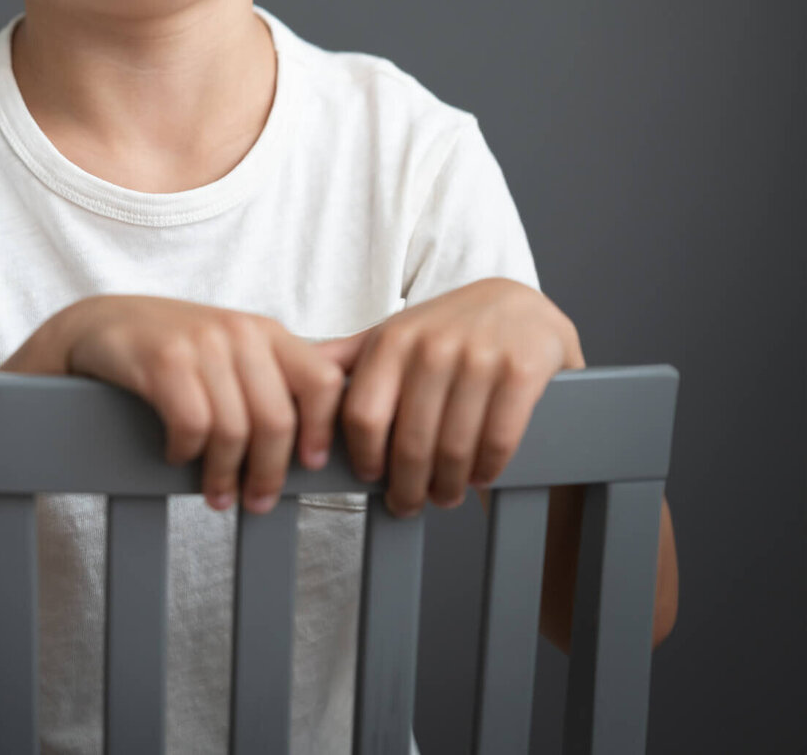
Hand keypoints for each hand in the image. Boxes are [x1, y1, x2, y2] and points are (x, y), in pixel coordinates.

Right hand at [9, 295, 347, 513]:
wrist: (101, 322)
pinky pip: (192, 426)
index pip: (322, 381)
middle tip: (257, 502)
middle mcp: (239, 332)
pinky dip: (186, 453)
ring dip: (225, 475)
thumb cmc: (174, 347)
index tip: (311, 465)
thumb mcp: (231, 350)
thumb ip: (271, 379)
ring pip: (235, 431)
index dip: (323, 430)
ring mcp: (200, 343)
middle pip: (278, 420)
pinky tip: (176, 454)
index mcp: (266, 331)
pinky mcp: (162, 360)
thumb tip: (322, 437)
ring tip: (216, 493)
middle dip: (269, 473)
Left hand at [312, 279, 583, 516]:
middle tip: (409, 503)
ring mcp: (479, 358)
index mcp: (392, 339)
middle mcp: (433, 346)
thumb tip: (288, 381)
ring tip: (445, 494)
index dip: (365, 458)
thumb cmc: (445, 329)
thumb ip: (346, 359)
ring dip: (448, 486)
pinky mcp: (520, 372)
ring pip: (454, 450)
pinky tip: (480, 474)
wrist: (518, 305)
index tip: (372, 477)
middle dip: (408, 487)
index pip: (363, 416)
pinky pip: (498, 442)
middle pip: (410, 443)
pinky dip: (487, 469)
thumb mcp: (393, 335)